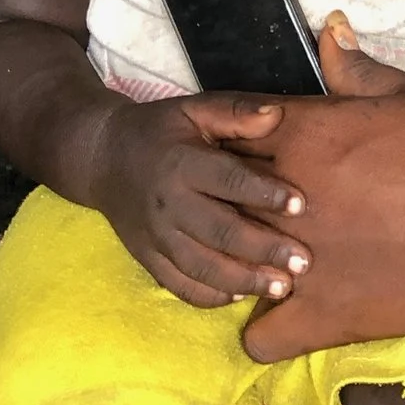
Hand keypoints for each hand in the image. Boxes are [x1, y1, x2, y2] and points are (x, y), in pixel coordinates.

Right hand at [84, 93, 309, 306]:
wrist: (101, 158)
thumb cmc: (159, 131)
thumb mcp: (193, 109)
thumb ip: (235, 112)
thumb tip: (278, 116)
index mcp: (182, 163)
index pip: (229, 181)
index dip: (265, 194)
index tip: (301, 206)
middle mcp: (168, 204)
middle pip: (220, 232)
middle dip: (264, 249)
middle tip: (303, 262)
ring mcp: (156, 237)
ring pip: (202, 267)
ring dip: (244, 280)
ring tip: (281, 287)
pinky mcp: (147, 259)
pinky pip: (179, 285)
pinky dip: (210, 296)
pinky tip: (239, 296)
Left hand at [235, 20, 404, 360]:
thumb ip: (357, 68)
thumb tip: (327, 27)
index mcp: (307, 134)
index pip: (234, 124)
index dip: (236, 130)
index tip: (248, 140)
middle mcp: (289, 195)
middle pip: (222, 190)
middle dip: (232, 190)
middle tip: (258, 195)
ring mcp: (300, 260)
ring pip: (229, 261)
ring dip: (241, 255)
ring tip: (267, 254)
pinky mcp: (320, 318)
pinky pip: (260, 336)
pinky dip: (265, 327)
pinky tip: (286, 310)